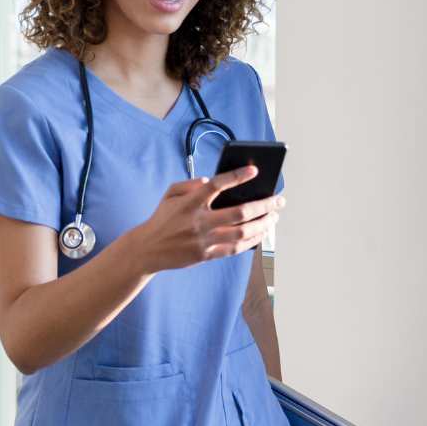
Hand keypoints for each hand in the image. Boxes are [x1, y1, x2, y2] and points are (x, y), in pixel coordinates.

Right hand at [120, 165, 283, 274]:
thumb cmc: (162, 218)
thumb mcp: (170, 194)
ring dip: (263, 224)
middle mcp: (200, 221)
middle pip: (240, 212)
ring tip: (274, 217)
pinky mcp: (206, 255)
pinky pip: (235, 248)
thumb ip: (190, 183)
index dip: (237, 176)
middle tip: (279, 200)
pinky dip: (251, 241)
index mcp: (191, 202)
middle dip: (264, 205)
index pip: (218, 185)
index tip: (255, 170)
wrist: (148, 249)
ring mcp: (204, 240)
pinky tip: (261, 233)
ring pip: (242, 232)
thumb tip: (211, 182)